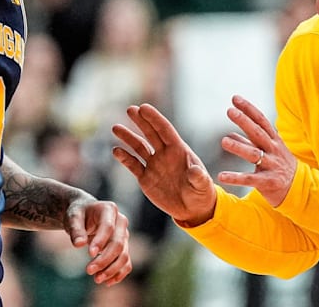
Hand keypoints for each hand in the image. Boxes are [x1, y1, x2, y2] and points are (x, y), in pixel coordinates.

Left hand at [64, 197, 131, 284]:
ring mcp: (124, 235)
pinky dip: (119, 273)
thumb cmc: (79, 214)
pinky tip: (107, 282)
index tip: (89, 254)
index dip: (100, 241)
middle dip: (104, 259)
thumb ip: (75, 229)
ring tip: (96, 279)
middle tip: (88, 271)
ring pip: (123, 255)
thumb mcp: (73, 217)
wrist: (85, 214)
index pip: (108, 227)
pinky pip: (126, 262)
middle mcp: (121, 222)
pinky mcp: (124, 247)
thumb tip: (78, 244)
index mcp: (109, 209)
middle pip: (118, 244)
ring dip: (111, 269)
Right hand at [112, 104, 217, 226]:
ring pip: (138, 147)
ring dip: (128, 137)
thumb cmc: (201, 194)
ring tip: (116, 127)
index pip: (165, 130)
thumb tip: (196, 171)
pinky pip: (133, 165)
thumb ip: (198, 178)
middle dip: (140, 121)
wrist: (193, 210)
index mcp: (179, 150)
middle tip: (130, 109)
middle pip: (150, 133)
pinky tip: (116, 151)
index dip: (154, 119)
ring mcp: (154, 165)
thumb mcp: (202, 186)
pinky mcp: (146, 178)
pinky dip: (125, 158)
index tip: (144, 108)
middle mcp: (164, 154)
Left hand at [217, 95, 296, 206]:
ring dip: (239, 147)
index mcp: (273, 140)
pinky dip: (235, 178)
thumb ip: (249, 143)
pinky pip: (249, 179)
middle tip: (230, 111)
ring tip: (223, 141)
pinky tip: (221, 176)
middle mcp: (273, 150)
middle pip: (258, 133)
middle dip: (244, 121)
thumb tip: (231, 133)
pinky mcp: (268, 182)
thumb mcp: (269, 151)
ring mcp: (271, 166)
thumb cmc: (280, 167)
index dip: (248, 109)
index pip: (261, 120)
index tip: (235, 99)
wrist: (300, 190)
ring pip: (254, 154)